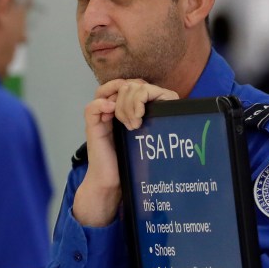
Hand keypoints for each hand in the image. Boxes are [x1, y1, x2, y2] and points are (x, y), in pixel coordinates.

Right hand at [72, 80, 178, 226]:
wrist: (112, 182)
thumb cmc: (133, 162)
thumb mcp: (149, 138)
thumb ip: (157, 121)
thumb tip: (176, 107)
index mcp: (128, 109)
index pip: (135, 85)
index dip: (142, 92)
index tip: (148, 111)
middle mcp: (113, 109)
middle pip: (123, 85)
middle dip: (134, 98)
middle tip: (139, 121)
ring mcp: (102, 116)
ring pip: (107, 90)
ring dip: (123, 103)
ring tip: (131, 121)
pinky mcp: (92, 126)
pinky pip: (92, 107)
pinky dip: (102, 105)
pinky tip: (111, 112)